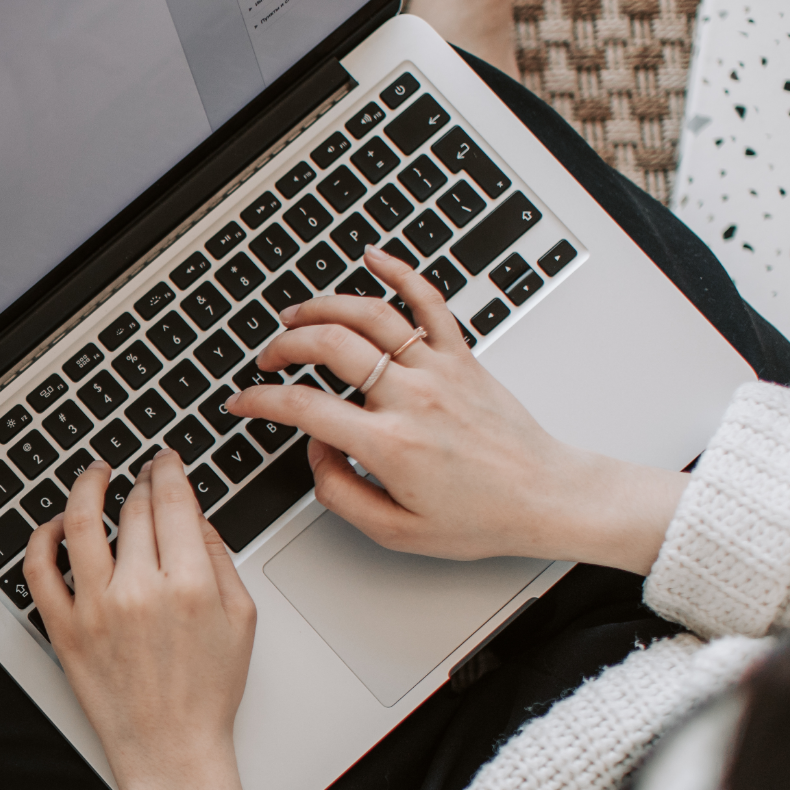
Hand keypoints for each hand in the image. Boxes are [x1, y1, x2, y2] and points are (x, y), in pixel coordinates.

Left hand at [23, 456, 265, 789]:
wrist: (171, 750)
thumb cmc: (207, 693)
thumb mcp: (240, 619)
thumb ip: (219, 559)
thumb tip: (194, 516)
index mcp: (188, 584)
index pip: (172, 502)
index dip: (168, 470)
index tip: (165, 460)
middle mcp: (139, 591)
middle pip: (133, 509)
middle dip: (139, 481)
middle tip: (141, 473)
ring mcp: (95, 609)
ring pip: (82, 523)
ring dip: (87, 488)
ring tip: (94, 475)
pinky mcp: (64, 629)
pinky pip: (39, 570)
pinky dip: (43, 538)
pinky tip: (57, 525)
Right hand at [228, 247, 685, 572]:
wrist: (547, 497)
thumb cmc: (481, 517)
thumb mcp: (396, 532)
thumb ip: (340, 493)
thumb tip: (316, 452)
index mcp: (390, 445)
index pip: (304, 409)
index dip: (259, 401)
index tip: (242, 402)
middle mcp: (413, 398)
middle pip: (330, 346)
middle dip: (284, 347)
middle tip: (268, 360)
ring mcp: (440, 370)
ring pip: (371, 315)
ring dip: (324, 307)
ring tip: (297, 315)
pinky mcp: (463, 357)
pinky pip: (429, 302)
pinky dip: (400, 272)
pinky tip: (374, 257)